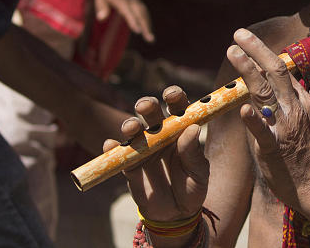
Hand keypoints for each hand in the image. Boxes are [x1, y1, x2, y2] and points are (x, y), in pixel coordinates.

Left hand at [93, 0, 154, 42]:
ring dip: (148, 24)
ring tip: (150, 38)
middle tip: (150, 39)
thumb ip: (101, 6)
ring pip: (144, 12)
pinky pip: (143, 10)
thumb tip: (101, 18)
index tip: (138, 31)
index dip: (133, 21)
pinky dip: (146, 20)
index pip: (128, 11)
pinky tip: (147, 29)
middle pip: (140, 13)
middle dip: (146, 26)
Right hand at [103, 86, 208, 223]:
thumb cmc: (192, 186)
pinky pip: (118, 155)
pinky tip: (110, 145)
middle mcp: (160, 134)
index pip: (177, 106)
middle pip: (152, 112)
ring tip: (131, 128)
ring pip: (133, 130)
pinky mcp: (129, 166)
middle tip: (145, 106)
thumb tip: (193, 129)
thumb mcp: (199, 172)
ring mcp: (143, 149)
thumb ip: (194, 153)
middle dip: (147, 105)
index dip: (174, 96)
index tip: (171, 95)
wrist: (177, 214)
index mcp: (181, 129)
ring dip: (130, 125)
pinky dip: (112, 149)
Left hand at [228, 29, 309, 219]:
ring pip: (267, 91)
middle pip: (277, 70)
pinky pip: (263, 131)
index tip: (248, 40)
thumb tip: (272, 86)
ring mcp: (286, 126)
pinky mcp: (274, 147)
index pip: (283, 69)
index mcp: (302, 101)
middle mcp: (295, 108)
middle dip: (257, 49)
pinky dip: (254, 119)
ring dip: (249, 69)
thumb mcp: (301, 122)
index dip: (264, 52)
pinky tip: (243, 109)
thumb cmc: (305, 156)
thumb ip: (287, 103)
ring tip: (233, 52)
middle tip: (239, 33)